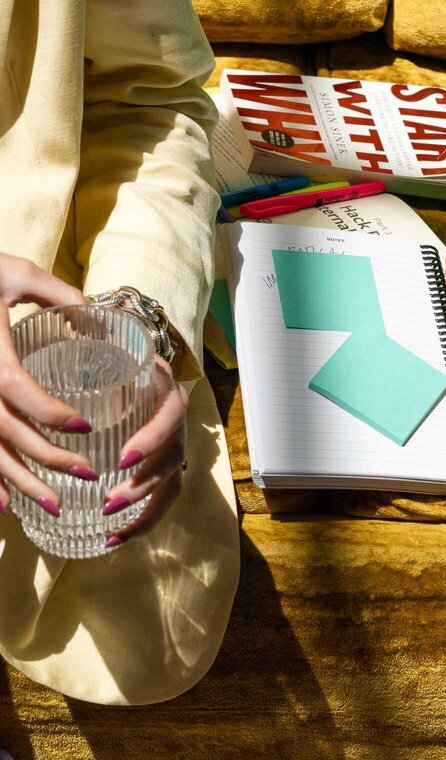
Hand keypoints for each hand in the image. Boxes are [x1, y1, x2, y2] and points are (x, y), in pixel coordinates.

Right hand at [0, 255, 88, 516]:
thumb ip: (59, 295)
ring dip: (16, 481)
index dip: (48, 411)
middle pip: (3, 430)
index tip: (85, 426)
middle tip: (86, 475)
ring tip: (53, 506)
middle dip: (45, 458)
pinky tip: (2, 507)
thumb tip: (100, 316)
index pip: (16, 389)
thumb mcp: (15, 273)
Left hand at [102, 356, 187, 544]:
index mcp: (169, 393)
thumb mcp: (119, 348)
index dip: (151, 439)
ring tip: (112, 529)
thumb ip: (101, 344)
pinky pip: (162, 499)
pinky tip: (115, 538)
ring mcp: (174, 447)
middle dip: (142, 484)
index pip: (170, 418)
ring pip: (171, 485)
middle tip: (108, 500)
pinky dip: (142, 521)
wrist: (142, 363)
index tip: (122, 458)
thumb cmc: (123, 358)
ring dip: (144, 509)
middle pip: (173, 459)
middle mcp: (177, 424)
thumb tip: (73, 327)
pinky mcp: (163, 467)